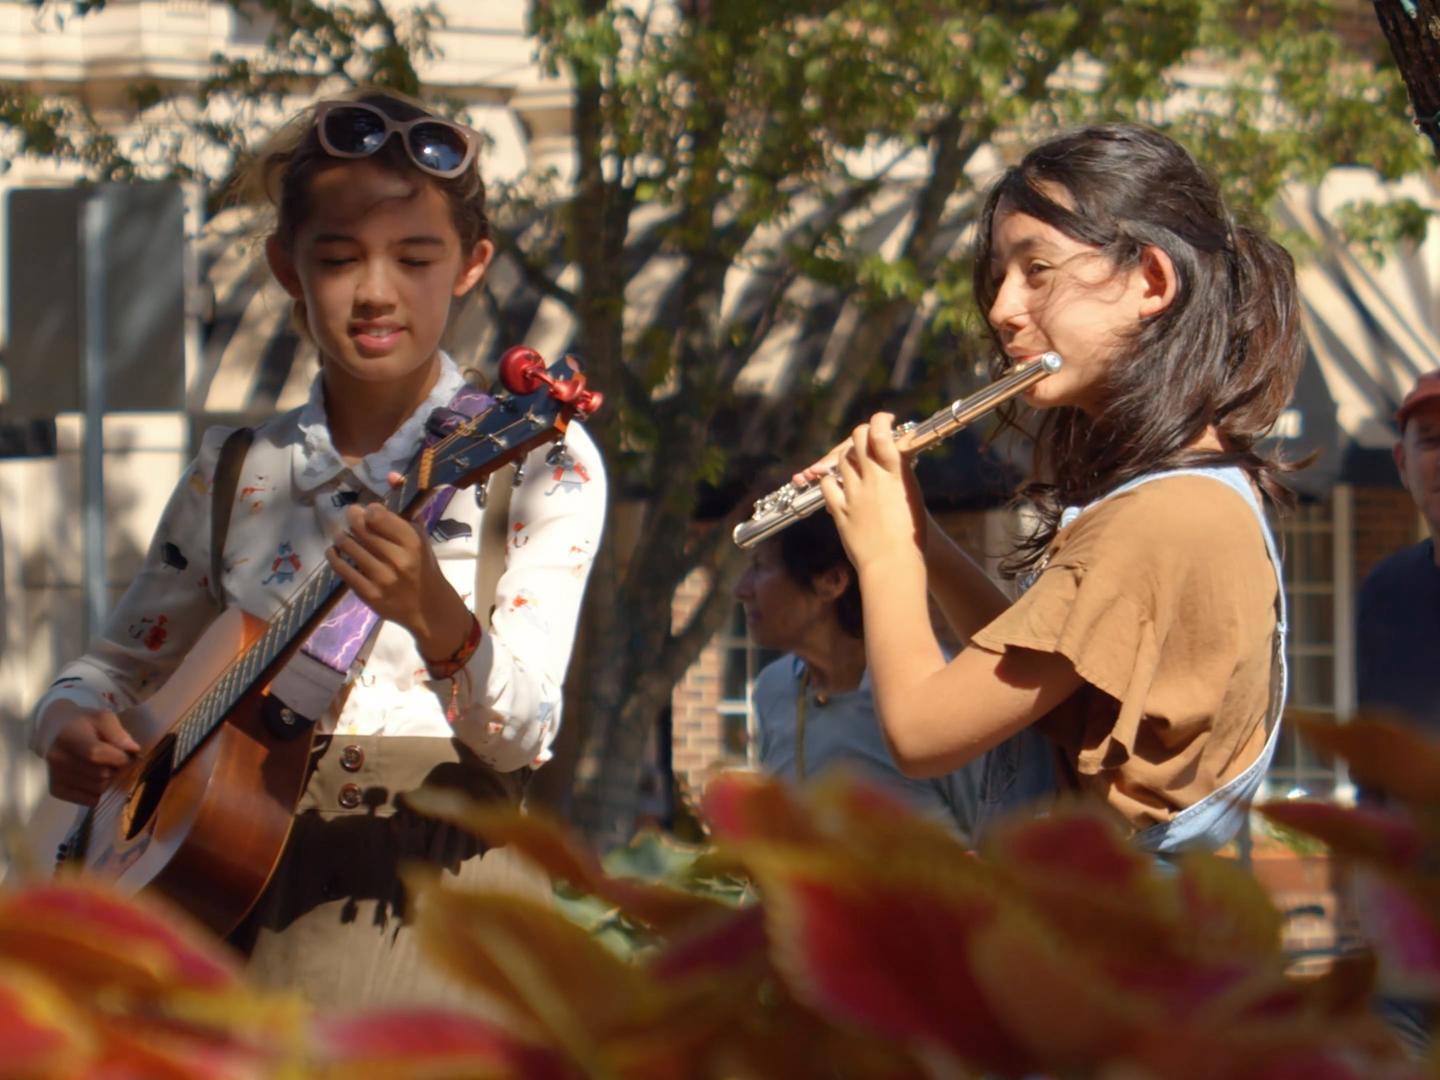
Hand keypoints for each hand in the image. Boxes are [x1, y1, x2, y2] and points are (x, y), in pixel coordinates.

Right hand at [43, 700, 139, 805]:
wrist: (54, 732)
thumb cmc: (83, 724)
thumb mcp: (102, 718)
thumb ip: (118, 733)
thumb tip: (133, 751)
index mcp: (69, 738)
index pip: (96, 754)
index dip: (119, 757)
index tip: (127, 755)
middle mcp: (59, 759)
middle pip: (101, 774)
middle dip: (116, 769)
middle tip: (116, 761)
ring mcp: (56, 777)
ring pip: (98, 789)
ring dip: (109, 781)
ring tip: (106, 768)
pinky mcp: (56, 790)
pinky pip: (88, 800)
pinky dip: (99, 792)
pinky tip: (96, 779)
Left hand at [325, 473, 473, 661]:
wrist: (428, 608)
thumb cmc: (424, 568)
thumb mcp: (421, 538)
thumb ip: (405, 512)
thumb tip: (390, 476)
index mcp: (412, 541)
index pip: (378, 516)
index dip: (369, 510)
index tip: (368, 511)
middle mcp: (397, 558)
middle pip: (361, 529)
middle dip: (352, 519)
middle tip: (350, 516)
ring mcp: (382, 577)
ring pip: (350, 548)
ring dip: (341, 537)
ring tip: (341, 535)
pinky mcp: (369, 594)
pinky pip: (344, 571)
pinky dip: (335, 557)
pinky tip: (334, 551)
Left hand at [818, 413, 925, 572]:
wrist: (894, 563)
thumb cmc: (911, 535)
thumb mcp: (912, 497)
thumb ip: (900, 476)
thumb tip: (895, 460)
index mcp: (896, 474)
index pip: (882, 434)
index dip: (879, 421)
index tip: (882, 420)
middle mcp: (873, 478)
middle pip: (857, 440)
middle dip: (860, 433)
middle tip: (865, 436)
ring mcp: (854, 493)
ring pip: (841, 460)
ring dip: (844, 456)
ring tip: (852, 461)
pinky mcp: (840, 510)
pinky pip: (828, 485)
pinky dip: (829, 480)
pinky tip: (834, 482)